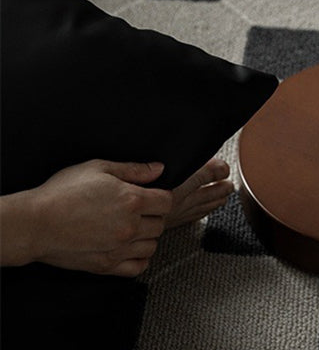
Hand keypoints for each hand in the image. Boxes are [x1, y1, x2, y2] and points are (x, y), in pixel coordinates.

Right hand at [26, 160, 172, 276]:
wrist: (35, 223)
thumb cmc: (63, 192)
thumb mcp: (99, 168)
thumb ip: (133, 169)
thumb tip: (159, 169)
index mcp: (132, 200)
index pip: (167, 201)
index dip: (160, 196)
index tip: (150, 195)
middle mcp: (130, 226)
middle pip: (161, 224)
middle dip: (153, 216)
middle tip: (139, 211)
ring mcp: (119, 249)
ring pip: (152, 246)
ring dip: (146, 237)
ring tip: (132, 228)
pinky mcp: (106, 266)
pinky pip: (138, 268)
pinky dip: (139, 259)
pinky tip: (129, 247)